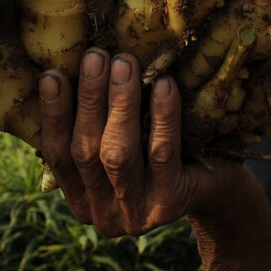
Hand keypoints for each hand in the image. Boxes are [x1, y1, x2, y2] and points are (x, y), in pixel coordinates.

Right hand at [38, 48, 249, 236]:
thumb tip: (69, 70)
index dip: (53, 114)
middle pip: (85, 152)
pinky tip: (163, 85)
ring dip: (119, 103)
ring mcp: (137, 214)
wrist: (218, 188)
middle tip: (96, 56)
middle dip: (89, 100)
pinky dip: (161, 116)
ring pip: (118, 153)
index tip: (52, 74)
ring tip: (124, 63)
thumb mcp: (124, 145)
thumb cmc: (163, 156)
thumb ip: (97, 127)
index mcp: (82, 200)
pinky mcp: (171, 203)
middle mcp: (104, 215)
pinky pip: (162, 153)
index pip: (58, 156)